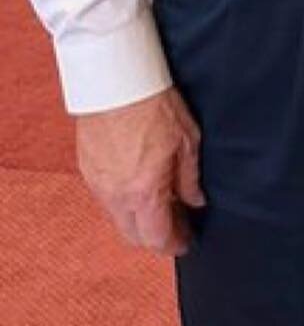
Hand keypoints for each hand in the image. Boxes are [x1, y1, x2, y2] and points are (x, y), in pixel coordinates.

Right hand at [75, 86, 204, 256]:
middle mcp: (116, 195)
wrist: (115, 81)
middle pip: (134, 235)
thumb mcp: (187, 141)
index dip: (174, 244)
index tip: (186, 241)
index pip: (157, 237)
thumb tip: (195, 201)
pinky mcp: (87, 169)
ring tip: (161, 205)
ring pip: (118, 218)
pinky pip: (106, 199)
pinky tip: (139, 187)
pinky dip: (123, 202)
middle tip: (177, 226)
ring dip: (138, 219)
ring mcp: (97, 184)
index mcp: (143, 192)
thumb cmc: (153, 105)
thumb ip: (190, 178)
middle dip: (155, 238)